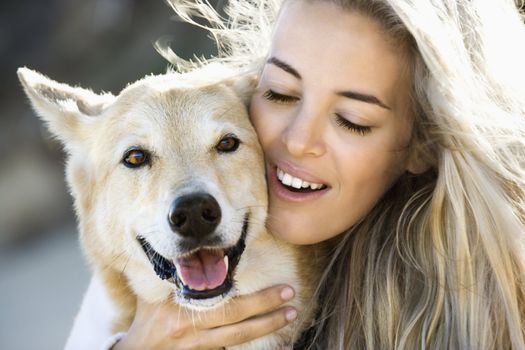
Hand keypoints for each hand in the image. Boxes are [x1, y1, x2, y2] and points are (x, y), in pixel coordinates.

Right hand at [113, 285, 296, 349]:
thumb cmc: (148, 319)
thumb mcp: (155, 295)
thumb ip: (176, 278)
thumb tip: (194, 254)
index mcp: (182, 310)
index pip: (221, 302)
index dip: (250, 297)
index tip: (273, 285)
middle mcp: (193, 331)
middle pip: (235, 319)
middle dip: (265, 306)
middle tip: (289, 293)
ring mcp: (200, 348)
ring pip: (238, 338)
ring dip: (266, 326)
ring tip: (290, 315)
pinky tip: (281, 349)